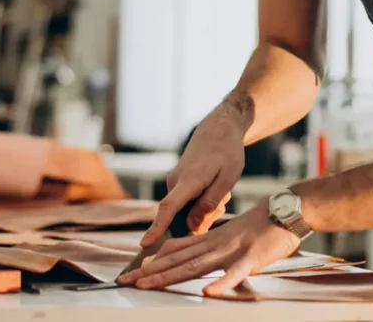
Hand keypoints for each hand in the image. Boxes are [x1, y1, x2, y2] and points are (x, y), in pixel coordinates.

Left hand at [118, 201, 300, 294]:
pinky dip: (221, 283)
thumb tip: (179, 251)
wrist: (285, 210)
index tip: (132, 273)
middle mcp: (214, 244)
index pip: (175, 251)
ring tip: (150, 284)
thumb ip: (203, 244)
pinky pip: (234, 274)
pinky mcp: (251, 259)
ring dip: (171, 276)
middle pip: (178, 260)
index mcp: (209, 239)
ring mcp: (231, 251)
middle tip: (129, 281)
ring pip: (196, 266)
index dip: (153, 262)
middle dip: (152, 272)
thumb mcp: (225, 233)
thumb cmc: (259, 225)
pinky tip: (207, 292)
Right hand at [140, 107, 246, 246]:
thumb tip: (192, 227)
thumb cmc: (226, 153)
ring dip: (205, 209)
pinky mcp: (178, 183)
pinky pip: (187, 202)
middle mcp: (176, 182)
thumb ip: (209, 204)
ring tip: (221, 193)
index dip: (157, 227)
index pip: (168, 208)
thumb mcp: (227, 179)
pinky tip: (214, 190)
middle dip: (202, 219)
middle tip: (223, 203)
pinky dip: (202, 202)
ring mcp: (175, 182)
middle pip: (182, 216)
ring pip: (187, 210)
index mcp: (189, 181)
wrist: (218, 129)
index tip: (145, 244)